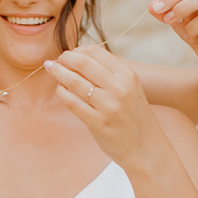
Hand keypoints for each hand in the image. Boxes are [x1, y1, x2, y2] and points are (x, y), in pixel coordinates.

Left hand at [48, 46, 167, 169]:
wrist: (146, 147)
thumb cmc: (133, 115)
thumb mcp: (130, 87)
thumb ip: (109, 73)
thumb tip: (78, 58)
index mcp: (127, 74)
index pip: (95, 51)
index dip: (76, 51)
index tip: (69, 55)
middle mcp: (119, 87)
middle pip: (82, 63)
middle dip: (64, 59)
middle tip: (54, 62)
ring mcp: (108, 105)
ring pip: (73, 81)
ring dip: (58, 73)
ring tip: (51, 70)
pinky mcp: (98, 122)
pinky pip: (72, 102)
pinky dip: (61, 93)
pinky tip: (60, 90)